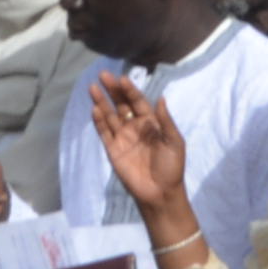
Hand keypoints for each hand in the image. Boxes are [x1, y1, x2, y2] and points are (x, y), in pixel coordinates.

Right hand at [91, 74, 191, 220]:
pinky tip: (95, 109)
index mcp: (151, 123)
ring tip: (93, 87)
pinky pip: (104, 132)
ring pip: (110, 115)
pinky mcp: (113, 150)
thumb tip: (161, 98)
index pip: (138, 102)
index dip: (130, 90)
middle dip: (113, 90)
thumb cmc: (172, 167)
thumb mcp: (175, 142)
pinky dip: (99, 121)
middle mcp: (135, 127)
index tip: (122, 79)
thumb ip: (166, 121)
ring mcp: (123, 138)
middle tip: (103, 75)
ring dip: (102, 102)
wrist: (160, 193)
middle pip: (121, 104)